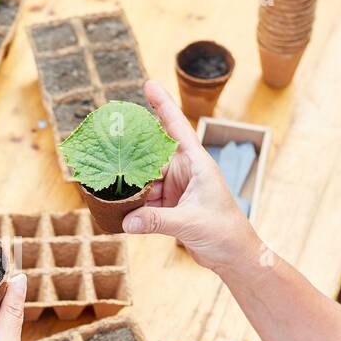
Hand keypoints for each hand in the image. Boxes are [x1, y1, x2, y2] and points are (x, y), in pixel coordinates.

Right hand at [120, 80, 261, 270]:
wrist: (233, 256)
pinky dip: (133, 205)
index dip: (163, 105)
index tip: (148, 84)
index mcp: (197, 164)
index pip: (177, 128)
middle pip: (151, 155)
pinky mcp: (169, 207)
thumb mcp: (190, 223)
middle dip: (131, 153)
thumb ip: (156, 221)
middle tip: (107, 145)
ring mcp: (175, 189)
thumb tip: (126, 221)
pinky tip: (120, 209)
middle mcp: (184, 172)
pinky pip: (144, 200)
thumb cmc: (224, 231)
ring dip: (130, 185)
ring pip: (144, 180)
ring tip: (109, 186)